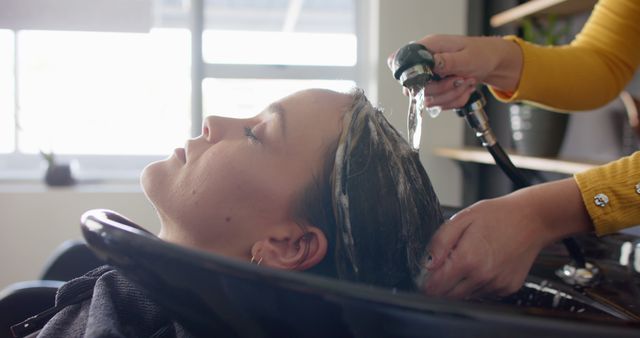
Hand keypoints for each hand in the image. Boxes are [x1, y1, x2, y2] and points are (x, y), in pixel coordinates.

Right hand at [388, 34, 522, 109]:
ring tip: (466, 83)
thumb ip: (447, 60)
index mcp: (428, 48)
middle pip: (418, 89)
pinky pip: (440, 104)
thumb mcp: (467, 57)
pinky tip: (464, 89)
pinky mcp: (436, 90)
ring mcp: (430, 78)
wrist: (494, 63)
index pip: (406, 65)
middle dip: (443, 90)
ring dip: (452, 96)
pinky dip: (455, 101)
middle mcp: (426, 63)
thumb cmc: (483, 54)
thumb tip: (430, 62)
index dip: (414, 78)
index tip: (434, 80)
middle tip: (460, 80)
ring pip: (429, 100)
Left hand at [422, 178, 592, 298]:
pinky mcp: (507, 288)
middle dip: (440, 285)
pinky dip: (476, 284)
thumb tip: (427, 263)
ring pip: (465, 296)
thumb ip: (440, 242)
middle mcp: (482, 277)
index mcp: (468, 259)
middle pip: (448, 296)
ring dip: (459, 285)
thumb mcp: (461, 219)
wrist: (533, 219)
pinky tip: (481, 266)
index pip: (436, 287)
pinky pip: (483, 294)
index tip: (424, 276)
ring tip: (467, 260)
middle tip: (443, 266)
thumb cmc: (498, 215)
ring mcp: (496, 285)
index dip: (426, 283)